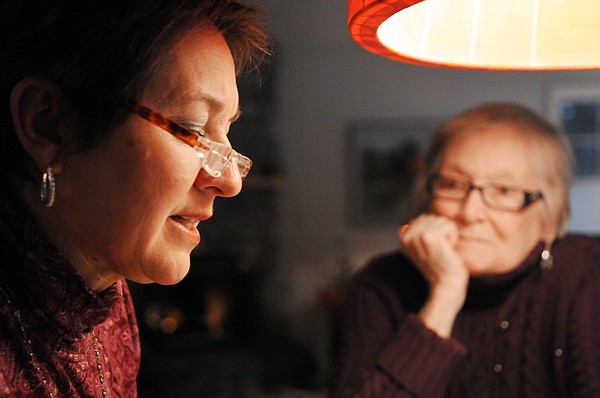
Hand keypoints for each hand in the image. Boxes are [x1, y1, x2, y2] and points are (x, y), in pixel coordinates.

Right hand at [399, 214, 468, 336]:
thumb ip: (418, 232)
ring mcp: (416, 235)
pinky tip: (448, 251)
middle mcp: (406, 235)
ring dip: (448, 235)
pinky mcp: (429, 236)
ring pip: (442, 220)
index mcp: (403, 237)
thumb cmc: (440, 268)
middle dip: (442, 232)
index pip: (425, 218)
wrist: (445, 285)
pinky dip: (453, 237)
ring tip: (443, 251)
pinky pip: (449, 225)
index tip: (433, 250)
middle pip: (433, 217)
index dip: (435, 233)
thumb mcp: (424, 248)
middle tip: (439, 251)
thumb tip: (414, 218)